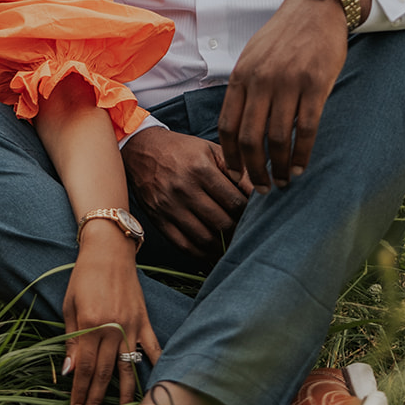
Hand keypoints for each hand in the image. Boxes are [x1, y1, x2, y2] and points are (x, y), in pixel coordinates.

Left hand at [62, 228, 160, 404]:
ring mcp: (131, 326)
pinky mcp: (144, 321)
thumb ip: (72, 339)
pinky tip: (153, 386)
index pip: (85, 368)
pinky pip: (151, 349)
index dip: (80, 392)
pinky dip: (153, 367)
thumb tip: (71, 371)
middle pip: (104, 373)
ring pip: (127, 368)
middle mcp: (113, 329)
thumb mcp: (70, 305)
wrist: (109, 251)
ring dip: (121, 395)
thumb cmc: (83, 276)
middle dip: (96, 400)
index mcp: (91, 324)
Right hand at [122, 126, 251, 258]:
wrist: (142, 150)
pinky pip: (185, 246)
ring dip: (223, 246)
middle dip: (239, 231)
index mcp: (200, 168)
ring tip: (235, 243)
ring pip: (205, 239)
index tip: (257, 216)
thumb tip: (261, 192)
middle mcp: (183, 189)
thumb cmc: (183, 150)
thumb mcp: (211, 150)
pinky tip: (214, 251)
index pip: (235, 202)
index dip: (250, 213)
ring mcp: (169, 207)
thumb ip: (238, 169)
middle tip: (249, 232)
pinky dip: (203, 254)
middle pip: (222, 223)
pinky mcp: (158, 220)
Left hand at [218, 0, 349, 191]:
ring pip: (278, 137)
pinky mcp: (316, 85)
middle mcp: (261, 81)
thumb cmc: (284, 35)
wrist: (317, 9)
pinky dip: (302, 153)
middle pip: (250, 138)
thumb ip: (245, 88)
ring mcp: (288, 83)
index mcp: (241, 75)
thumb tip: (239, 127)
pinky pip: (306, 128)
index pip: (228, 125)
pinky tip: (301, 167)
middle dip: (254, 169)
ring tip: (282, 182)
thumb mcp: (253, 57)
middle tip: (261, 189)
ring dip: (279, 166)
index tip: (236, 174)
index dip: (230, 155)